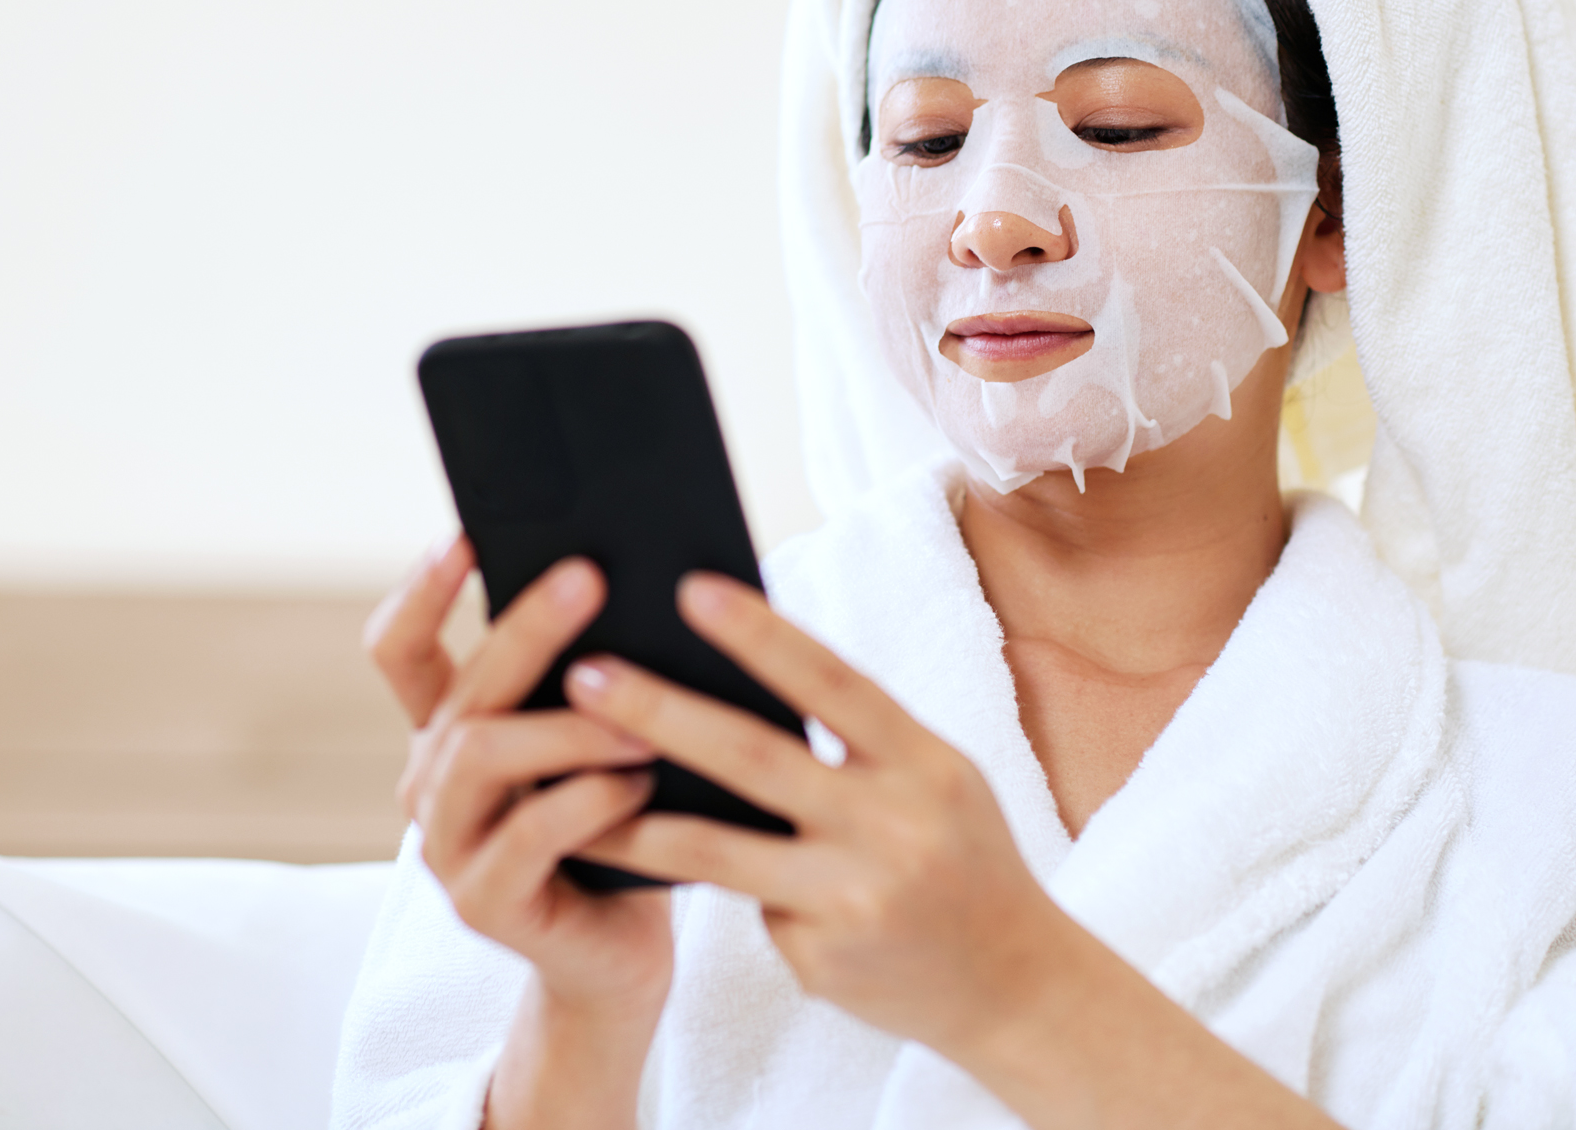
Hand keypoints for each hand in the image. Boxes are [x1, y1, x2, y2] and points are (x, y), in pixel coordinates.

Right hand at [365, 539, 672, 1128]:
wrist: (617, 960)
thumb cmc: (621, 832)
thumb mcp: (600, 745)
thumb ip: (594, 682)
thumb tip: (643, 579)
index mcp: (448, 733)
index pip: (400, 649)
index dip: (422, 589)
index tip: (466, 532)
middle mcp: (431, 783)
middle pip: (462, 688)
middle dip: (524, 626)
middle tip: (588, 576)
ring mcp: (447, 845)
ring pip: (483, 753)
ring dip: (569, 726)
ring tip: (642, 717)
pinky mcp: (482, 903)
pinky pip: (530, 833)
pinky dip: (591, 799)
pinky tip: (641, 786)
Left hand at [564, 570, 1055, 1055]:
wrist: (1015, 985)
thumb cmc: (962, 855)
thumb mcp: (935, 779)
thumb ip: (856, 740)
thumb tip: (739, 680)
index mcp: (926, 763)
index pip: (833, 682)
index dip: (762, 634)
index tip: (690, 589)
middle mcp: (892, 827)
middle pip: (755, 760)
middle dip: (659, 714)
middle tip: (583, 675)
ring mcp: (853, 900)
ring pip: (715, 852)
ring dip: (629, 823)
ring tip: (560, 796)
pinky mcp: (820, 961)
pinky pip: (744, 907)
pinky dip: (714, 885)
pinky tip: (691, 878)